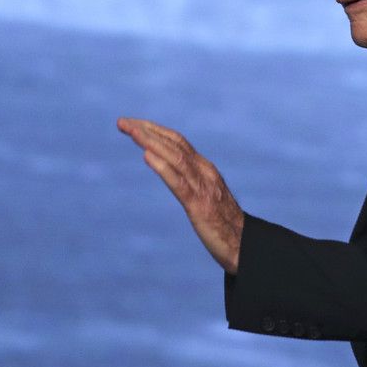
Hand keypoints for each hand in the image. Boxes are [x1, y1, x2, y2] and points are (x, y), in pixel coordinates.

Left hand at [117, 117, 243, 273]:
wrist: (244, 245)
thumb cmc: (223, 223)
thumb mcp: (204, 196)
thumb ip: (189, 180)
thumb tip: (166, 168)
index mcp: (205, 168)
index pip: (177, 141)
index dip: (154, 130)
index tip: (132, 124)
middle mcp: (205, 171)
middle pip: (174, 143)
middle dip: (147, 130)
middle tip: (122, 122)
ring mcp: (203, 187)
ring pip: (175, 157)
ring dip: (151, 142)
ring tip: (130, 132)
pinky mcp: (199, 206)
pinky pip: (179, 183)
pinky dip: (163, 167)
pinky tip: (147, 156)